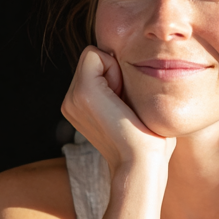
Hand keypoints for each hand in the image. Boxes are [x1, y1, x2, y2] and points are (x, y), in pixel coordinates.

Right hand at [61, 47, 175, 175]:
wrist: (142, 164)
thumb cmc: (148, 141)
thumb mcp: (130, 109)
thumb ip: (124, 88)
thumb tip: (138, 67)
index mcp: (80, 105)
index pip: (95, 64)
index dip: (116, 74)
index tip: (126, 103)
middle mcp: (70, 101)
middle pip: (94, 58)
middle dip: (115, 71)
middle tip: (125, 104)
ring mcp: (72, 97)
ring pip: (95, 55)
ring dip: (116, 72)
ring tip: (123, 105)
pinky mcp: (82, 92)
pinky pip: (95, 54)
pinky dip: (114, 69)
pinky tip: (120, 99)